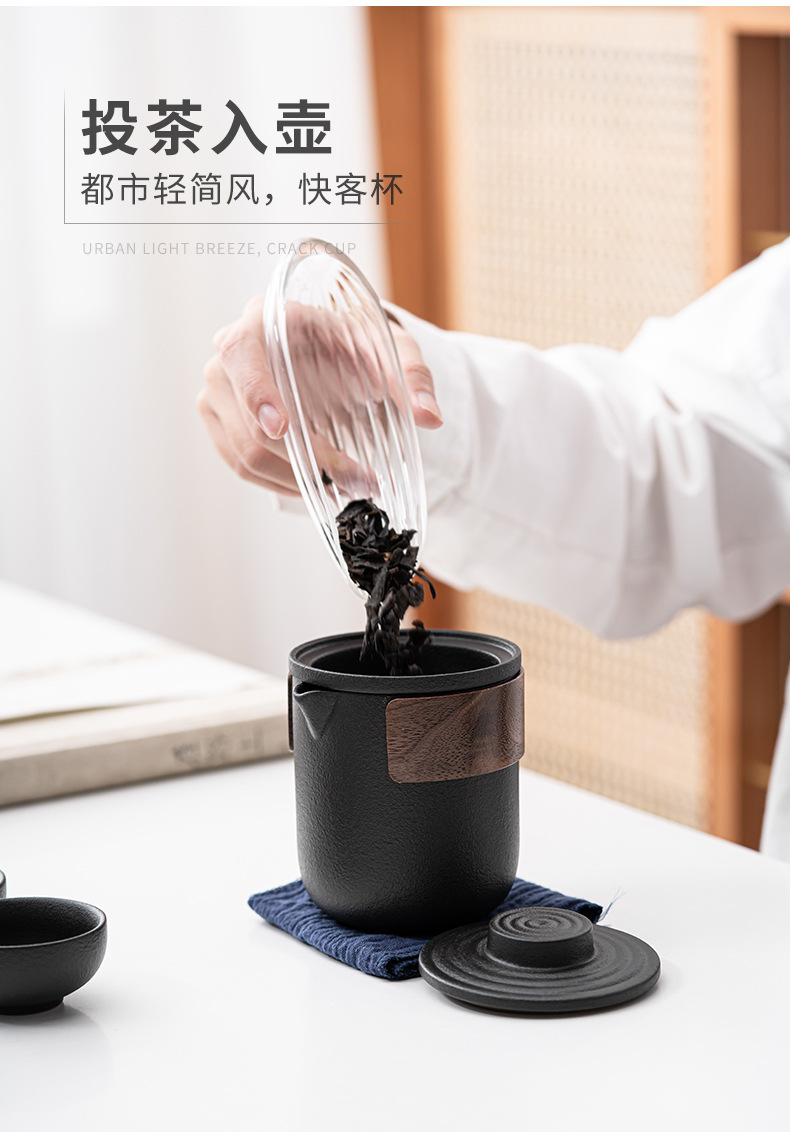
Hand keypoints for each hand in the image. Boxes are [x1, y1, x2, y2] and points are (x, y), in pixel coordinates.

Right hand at [198, 294, 442, 495]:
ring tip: (348, 486)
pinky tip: (320, 484)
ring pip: (246, 453)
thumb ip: (412, 377)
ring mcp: (221, 392)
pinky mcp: (222, 424)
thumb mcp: (390, 349)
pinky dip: (283, 483)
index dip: (256, 391)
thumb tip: (428, 416)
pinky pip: (243, 466)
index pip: (241, 351)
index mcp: (266, 319)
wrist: (334, 354)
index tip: (283, 428)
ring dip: (299, 480)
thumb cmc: (354, 343)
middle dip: (308, 459)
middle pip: (249, 420)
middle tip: (357, 479)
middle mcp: (231, 354)